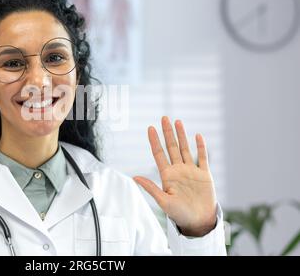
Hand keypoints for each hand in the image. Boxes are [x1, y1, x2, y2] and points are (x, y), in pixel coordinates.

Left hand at [133, 116, 217, 236]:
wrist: (199, 222)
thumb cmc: (180, 214)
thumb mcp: (163, 201)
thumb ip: (151, 188)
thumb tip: (134, 177)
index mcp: (167, 176)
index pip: (159, 154)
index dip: (155, 141)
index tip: (150, 128)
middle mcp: (178, 170)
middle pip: (172, 147)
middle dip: (168, 133)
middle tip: (164, 118)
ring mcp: (191, 171)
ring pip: (185, 149)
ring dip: (182, 135)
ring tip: (178, 122)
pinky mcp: (204, 175)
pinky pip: (202, 158)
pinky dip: (201, 147)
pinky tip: (198, 135)